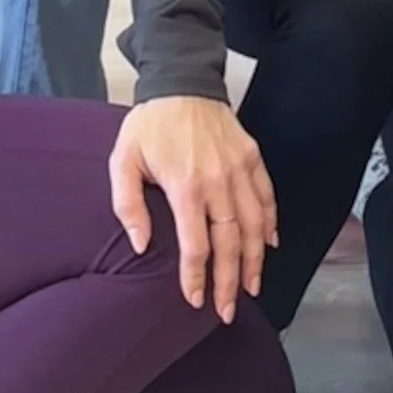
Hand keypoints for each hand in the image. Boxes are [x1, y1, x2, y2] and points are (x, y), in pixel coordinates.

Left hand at [109, 95, 277, 319]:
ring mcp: (239, 169)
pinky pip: (266, 197)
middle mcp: (218, 182)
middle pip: (230, 243)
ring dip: (255, 261)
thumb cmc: (150, 124)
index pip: (196, 245)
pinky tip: (269, 244)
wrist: (182, 81)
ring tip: (252, 287)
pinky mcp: (252, 157)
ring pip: (253, 225)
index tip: (195, 301)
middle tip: (227, 310)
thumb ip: (128, 206)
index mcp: (186, 186)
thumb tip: (142, 245)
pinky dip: (270, 223)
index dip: (197, 277)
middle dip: (230, 281)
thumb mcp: (123, 160)